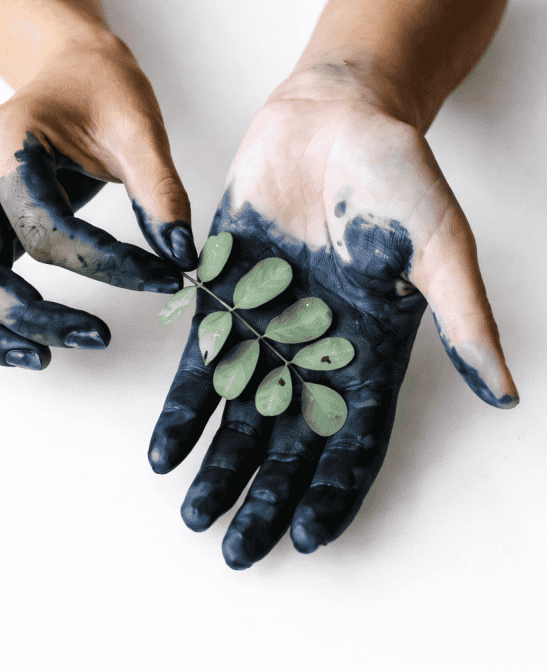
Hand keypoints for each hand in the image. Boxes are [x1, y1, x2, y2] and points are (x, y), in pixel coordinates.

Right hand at [0, 34, 196, 368]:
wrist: (69, 66)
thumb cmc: (102, 88)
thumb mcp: (140, 128)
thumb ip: (160, 192)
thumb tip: (181, 257)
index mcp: (7, 144)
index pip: (44, 229)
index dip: (106, 265)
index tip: (164, 277)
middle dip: (36, 314)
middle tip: (98, 337)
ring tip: (42, 359)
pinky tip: (22, 343)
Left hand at [148, 65, 517, 567]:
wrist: (333, 116)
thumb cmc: (397, 175)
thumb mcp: (441, 245)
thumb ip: (464, 317)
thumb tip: (505, 392)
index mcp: (372, 351)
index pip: (353, 440)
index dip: (332, 491)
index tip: (305, 538)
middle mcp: (318, 352)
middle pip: (289, 445)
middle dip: (263, 498)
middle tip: (236, 553)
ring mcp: (268, 328)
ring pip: (240, 417)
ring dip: (218, 468)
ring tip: (195, 517)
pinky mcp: (225, 298)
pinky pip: (202, 366)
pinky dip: (184, 411)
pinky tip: (164, 452)